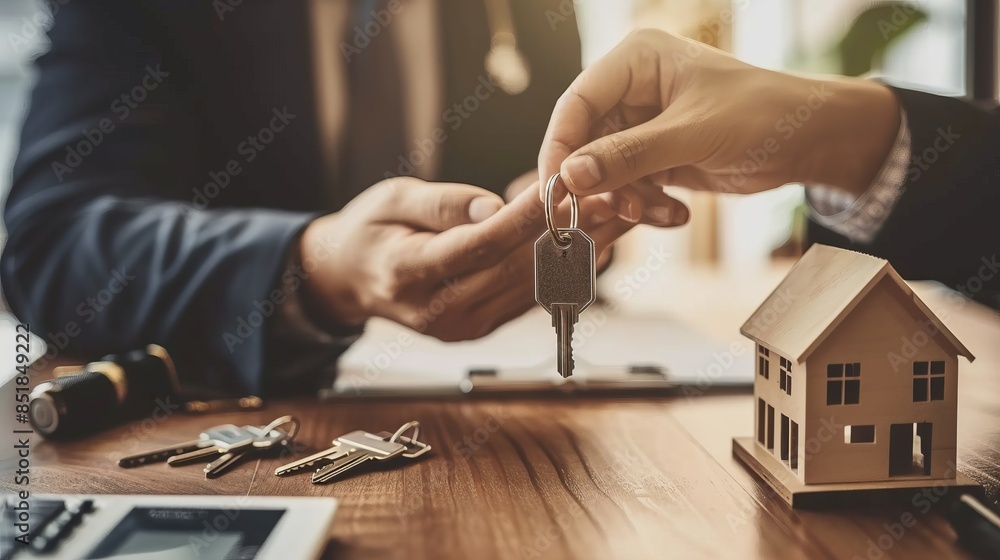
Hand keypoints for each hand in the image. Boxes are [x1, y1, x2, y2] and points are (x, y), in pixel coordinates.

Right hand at [299, 177, 633, 341]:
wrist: (352, 279)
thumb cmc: (370, 231)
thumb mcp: (392, 199)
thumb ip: (442, 204)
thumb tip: (492, 206)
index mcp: (411, 273)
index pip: (483, 243)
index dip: (529, 216)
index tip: (568, 185)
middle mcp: (440, 310)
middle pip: (519, 269)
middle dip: (572, 231)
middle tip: (614, 195)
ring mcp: (463, 326)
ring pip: (535, 287)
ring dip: (581, 252)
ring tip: (617, 213)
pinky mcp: (481, 328)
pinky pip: (532, 299)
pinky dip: (567, 270)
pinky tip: (596, 241)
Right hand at [539, 29, 900, 204]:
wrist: (812, 141)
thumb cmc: (762, 116)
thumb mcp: (692, 135)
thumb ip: (628, 156)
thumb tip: (570, 178)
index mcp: (637, 60)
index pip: (576, 103)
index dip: (561, 148)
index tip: (556, 191)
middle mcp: (633, 88)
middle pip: (585, 143)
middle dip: (601, 183)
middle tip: (615, 212)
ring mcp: (643, 124)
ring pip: (605, 172)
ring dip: (628, 200)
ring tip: (660, 212)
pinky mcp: (655, 155)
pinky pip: (630, 187)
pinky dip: (646, 206)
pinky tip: (677, 213)